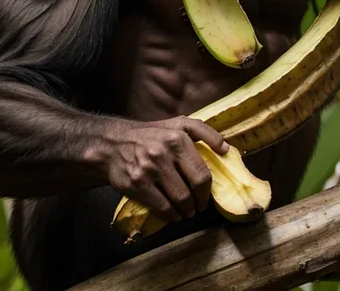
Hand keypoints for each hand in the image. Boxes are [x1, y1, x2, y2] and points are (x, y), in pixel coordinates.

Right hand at [106, 116, 228, 221]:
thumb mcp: (177, 124)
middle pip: (193, 189)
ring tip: (185, 211)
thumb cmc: (151, 134)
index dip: (207, 191)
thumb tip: (226, 149)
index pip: (202, 172)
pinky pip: (162, 208)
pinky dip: (170, 215)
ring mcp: (149, 169)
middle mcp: (164, 152)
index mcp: (177, 137)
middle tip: (197, 207)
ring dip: (185, 211)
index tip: (205, 197)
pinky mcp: (136, 183)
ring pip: (179, 201)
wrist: (113, 144)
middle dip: (199, 203)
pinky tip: (171, 213)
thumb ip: (203, 131)